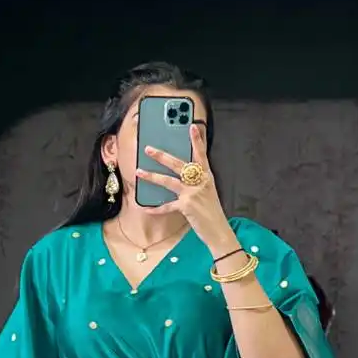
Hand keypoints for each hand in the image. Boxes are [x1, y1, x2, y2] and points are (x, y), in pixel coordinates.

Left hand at [135, 122, 233, 253]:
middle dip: (162, 156)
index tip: (193, 126)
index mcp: (206, 176)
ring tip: (139, 172)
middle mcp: (200, 182)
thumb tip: (182, 174)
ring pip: (169, 181)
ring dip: (152, 176)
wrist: (218, 231)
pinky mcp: (186, 206)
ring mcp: (193, 193)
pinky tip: (146, 208)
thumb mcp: (208, 192)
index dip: (197, 140)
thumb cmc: (212, 212)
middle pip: (178, 164)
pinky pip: (167, 206)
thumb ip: (197, 182)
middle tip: (148, 149)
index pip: (201, 155)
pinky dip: (157, 209)